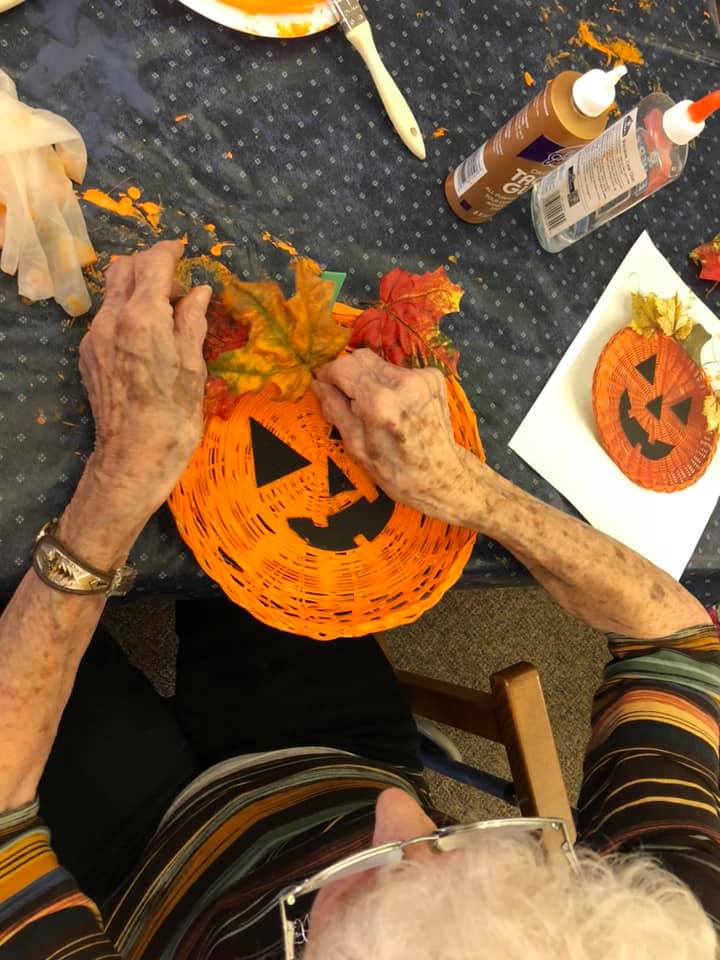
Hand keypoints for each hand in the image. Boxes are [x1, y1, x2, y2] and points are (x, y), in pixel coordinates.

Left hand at [78, 240, 210, 516]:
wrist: (134, 459)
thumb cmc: (174, 419)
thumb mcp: (194, 368)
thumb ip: (192, 322)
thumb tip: (198, 293)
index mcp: (143, 319)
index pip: (153, 264)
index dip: (170, 251)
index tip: (184, 251)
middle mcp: (112, 320)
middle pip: (124, 269)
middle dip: (150, 266)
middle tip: (176, 285)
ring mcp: (95, 338)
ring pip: (112, 292)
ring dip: (137, 290)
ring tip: (164, 314)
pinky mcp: (89, 356)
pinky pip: (106, 318)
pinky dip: (126, 313)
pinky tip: (146, 338)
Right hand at [313, 349, 478, 523]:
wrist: (442, 477)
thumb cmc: (396, 471)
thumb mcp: (357, 447)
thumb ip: (336, 410)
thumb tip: (317, 384)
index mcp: (381, 403)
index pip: (343, 367)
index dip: (327, 373)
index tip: (322, 384)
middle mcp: (404, 383)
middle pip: (361, 358)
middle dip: (347, 373)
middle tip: (344, 397)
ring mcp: (423, 377)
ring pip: (379, 363)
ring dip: (368, 379)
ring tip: (372, 407)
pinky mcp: (434, 377)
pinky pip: (398, 371)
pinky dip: (389, 384)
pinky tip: (394, 407)